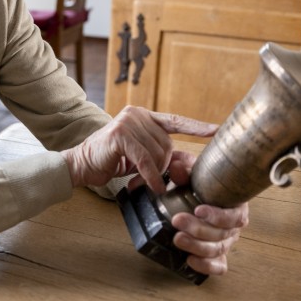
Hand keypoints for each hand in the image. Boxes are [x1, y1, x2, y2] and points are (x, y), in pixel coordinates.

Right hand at [60, 106, 217, 192]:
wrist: (82, 164)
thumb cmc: (112, 160)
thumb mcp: (141, 156)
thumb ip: (162, 155)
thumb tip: (188, 164)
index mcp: (144, 116)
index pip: (176, 120)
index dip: (197, 127)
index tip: (218, 130)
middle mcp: (137, 114)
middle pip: (167, 144)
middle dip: (163, 166)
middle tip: (151, 179)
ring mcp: (128, 121)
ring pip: (158, 152)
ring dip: (155, 172)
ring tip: (143, 181)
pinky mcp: (120, 134)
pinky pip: (145, 159)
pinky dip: (151, 175)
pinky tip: (151, 186)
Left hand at [168, 151, 249, 275]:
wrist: (191, 197)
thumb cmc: (196, 184)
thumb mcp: (190, 173)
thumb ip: (184, 169)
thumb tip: (177, 167)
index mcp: (234, 205)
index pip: (234, 215)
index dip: (218, 215)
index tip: (198, 210)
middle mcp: (233, 226)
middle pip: (222, 234)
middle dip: (199, 229)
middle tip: (177, 221)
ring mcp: (225, 242)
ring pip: (217, 249)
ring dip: (197, 246)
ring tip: (177, 238)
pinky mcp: (216, 255)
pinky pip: (218, 266)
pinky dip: (206, 266)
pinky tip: (190, 261)